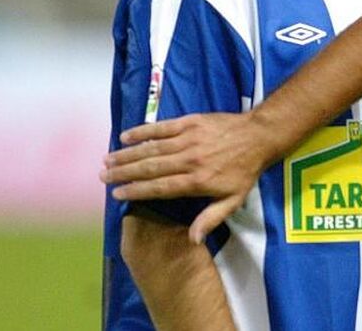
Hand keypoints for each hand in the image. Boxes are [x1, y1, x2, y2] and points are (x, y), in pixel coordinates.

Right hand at [101, 112, 267, 244]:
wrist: (259, 136)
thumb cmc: (245, 171)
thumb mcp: (233, 200)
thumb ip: (211, 219)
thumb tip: (192, 240)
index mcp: (197, 181)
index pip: (159, 188)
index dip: (136, 191)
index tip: (116, 194)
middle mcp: (190, 160)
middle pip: (150, 167)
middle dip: (124, 173)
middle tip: (102, 177)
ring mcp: (189, 139)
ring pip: (152, 148)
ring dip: (127, 154)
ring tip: (107, 160)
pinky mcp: (191, 122)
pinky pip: (162, 127)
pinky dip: (142, 131)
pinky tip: (125, 136)